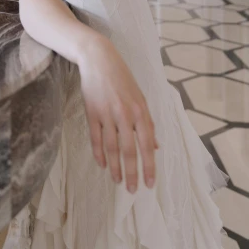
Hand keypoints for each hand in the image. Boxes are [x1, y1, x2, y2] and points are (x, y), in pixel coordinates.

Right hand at [77, 35, 158, 192]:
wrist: (99, 58)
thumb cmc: (122, 78)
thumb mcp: (140, 98)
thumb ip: (147, 123)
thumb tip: (156, 146)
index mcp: (140, 111)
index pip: (147, 144)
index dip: (149, 166)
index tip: (149, 183)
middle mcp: (125, 114)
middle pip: (129, 150)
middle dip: (132, 173)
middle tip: (132, 189)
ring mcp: (107, 113)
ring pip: (112, 147)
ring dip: (115, 167)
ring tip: (117, 181)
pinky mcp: (92, 112)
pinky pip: (95, 138)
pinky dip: (99, 154)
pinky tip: (102, 165)